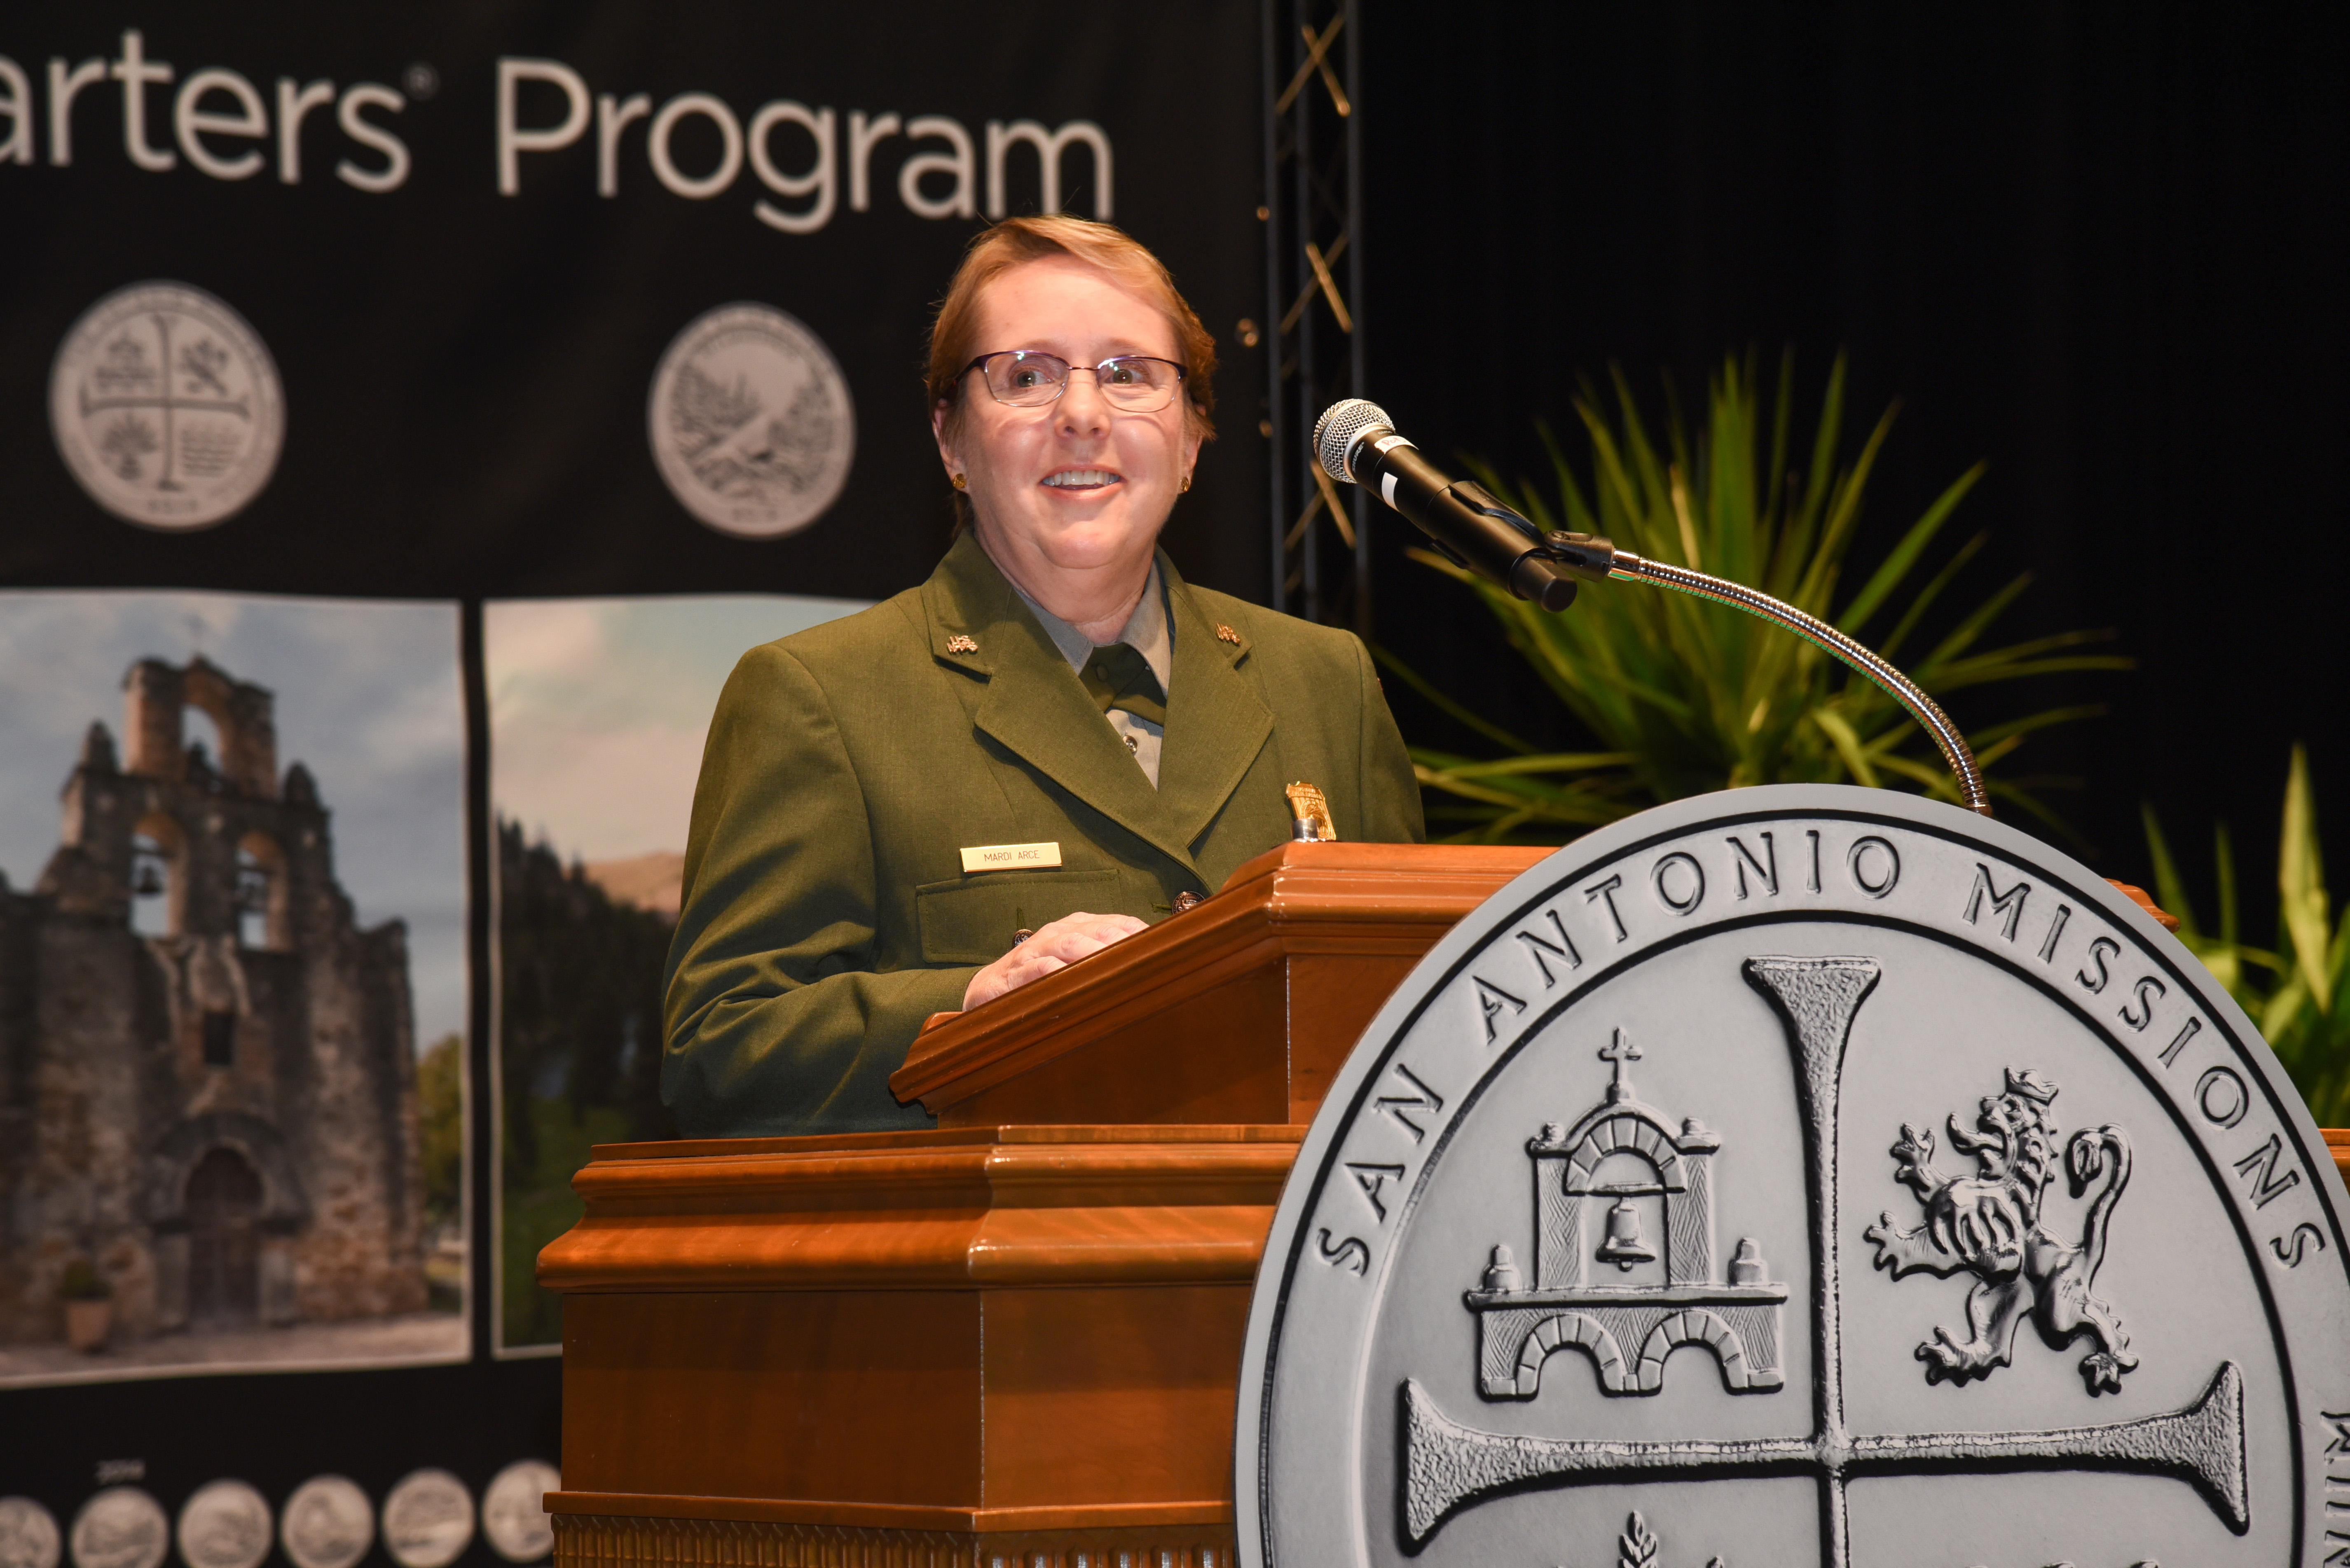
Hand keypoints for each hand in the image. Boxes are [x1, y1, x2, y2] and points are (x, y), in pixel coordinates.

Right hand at [962, 910, 1146, 1008]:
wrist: (989, 990)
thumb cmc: (1042, 979)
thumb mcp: (1076, 965)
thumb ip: (1107, 963)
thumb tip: (1154, 971)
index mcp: (1077, 927)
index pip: (1116, 923)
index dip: (1139, 933)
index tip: (1165, 948)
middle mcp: (1058, 933)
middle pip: (1098, 931)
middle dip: (1124, 942)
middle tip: (1149, 958)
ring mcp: (1037, 950)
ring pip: (1070, 944)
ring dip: (1095, 954)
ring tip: (1118, 966)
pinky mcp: (1016, 972)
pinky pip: (1039, 969)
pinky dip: (1058, 973)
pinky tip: (1075, 982)